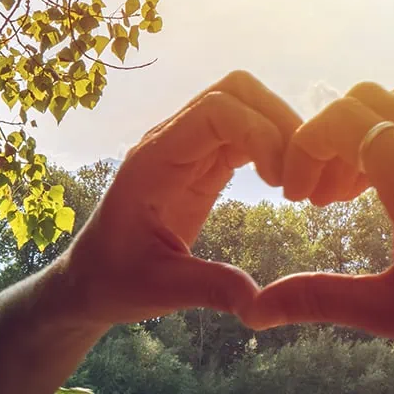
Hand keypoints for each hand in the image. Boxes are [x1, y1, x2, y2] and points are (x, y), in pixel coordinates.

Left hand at [55, 71, 300, 325]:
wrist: (92, 278)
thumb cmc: (116, 281)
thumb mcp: (160, 290)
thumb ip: (208, 288)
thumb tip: (259, 303)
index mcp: (154, 161)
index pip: (216, 110)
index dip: (260, 134)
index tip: (280, 184)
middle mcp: (171, 142)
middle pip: (236, 90)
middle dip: (279, 122)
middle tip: (301, 177)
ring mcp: (188, 148)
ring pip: (245, 105)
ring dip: (282, 132)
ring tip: (300, 183)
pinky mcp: (204, 164)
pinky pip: (246, 133)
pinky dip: (274, 147)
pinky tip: (286, 185)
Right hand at [239, 83, 393, 393]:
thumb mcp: (389, 313)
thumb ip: (317, 298)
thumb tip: (252, 312)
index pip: (344, 118)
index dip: (306, 147)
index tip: (295, 196)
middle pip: (371, 98)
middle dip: (331, 133)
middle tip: (317, 194)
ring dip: (367, 134)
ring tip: (350, 195)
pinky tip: (393, 199)